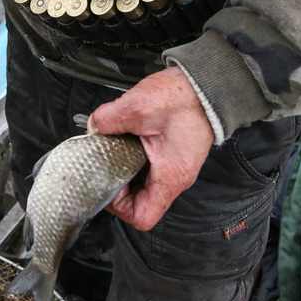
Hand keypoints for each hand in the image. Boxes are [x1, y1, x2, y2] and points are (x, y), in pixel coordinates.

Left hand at [87, 66, 214, 230]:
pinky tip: (122, 141)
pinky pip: (148, 169)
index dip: (118, 207)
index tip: (106, 183)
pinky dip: (131, 160)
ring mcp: (174, 167)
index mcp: (170, 177)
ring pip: (142, 186)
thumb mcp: (136, 106)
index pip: (142, 216)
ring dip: (123, 172)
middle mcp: (175, 178)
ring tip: (111, 151)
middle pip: (139, 203)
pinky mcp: (171, 155)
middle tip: (102, 165)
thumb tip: (92, 128)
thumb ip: (107, 120)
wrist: (208, 84)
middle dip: (116, 187)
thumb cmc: (183, 98)